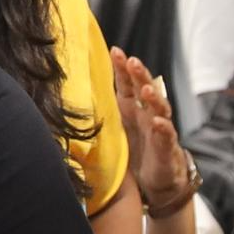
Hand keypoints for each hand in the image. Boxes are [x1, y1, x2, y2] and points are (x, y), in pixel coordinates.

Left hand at [111, 51, 196, 220]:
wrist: (154, 182)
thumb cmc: (133, 151)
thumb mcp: (112, 129)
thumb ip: (99, 113)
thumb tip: (66, 102)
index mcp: (132, 108)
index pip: (128, 83)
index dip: (122, 68)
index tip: (115, 51)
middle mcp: (147, 114)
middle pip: (145, 89)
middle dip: (140, 75)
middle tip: (132, 62)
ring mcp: (159, 130)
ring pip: (159, 108)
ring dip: (154, 98)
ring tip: (147, 89)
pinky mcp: (167, 148)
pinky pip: (167, 136)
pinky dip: (164, 128)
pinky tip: (158, 122)